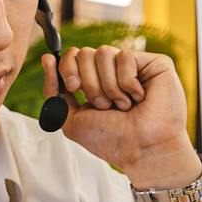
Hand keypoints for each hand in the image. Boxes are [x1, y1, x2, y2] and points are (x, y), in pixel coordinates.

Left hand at [44, 46, 201, 190]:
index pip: (71, 56)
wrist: (141, 149)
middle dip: (88, 83)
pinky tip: (139, 97)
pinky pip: (125, 56)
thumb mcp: (72, 119)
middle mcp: (112, 70)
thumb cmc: (110, 138)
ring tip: (122, 105)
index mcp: (94, 80)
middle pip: (84, 53)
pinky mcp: (154, 62)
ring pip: (103, 52)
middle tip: (103, 105)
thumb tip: (47, 57)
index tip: (73, 87)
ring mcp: (133, 65)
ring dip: (107, 86)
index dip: (66, 68)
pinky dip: (127, 82)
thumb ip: (55, 93)